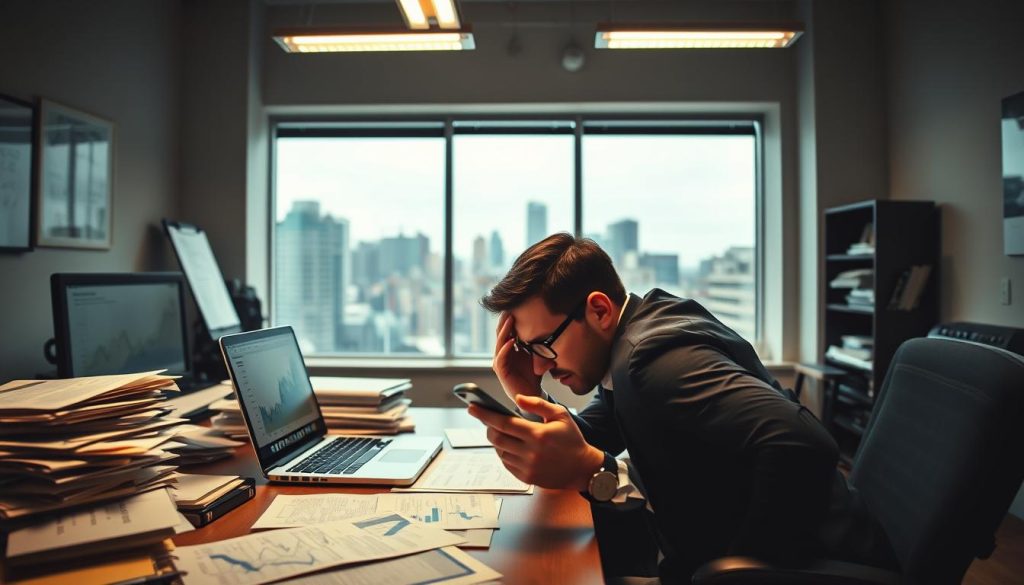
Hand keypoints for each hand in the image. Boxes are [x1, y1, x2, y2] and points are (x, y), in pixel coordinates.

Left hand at [468, 395, 604, 490]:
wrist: (582, 468)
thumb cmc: (572, 439)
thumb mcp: (560, 415)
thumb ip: (537, 404)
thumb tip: (517, 399)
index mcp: (537, 434)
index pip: (503, 422)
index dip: (485, 414)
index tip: (472, 408)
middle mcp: (530, 452)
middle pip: (497, 438)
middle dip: (489, 427)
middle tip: (490, 421)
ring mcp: (527, 467)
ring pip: (500, 451)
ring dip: (498, 441)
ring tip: (506, 434)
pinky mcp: (526, 478)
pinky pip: (506, 463)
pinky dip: (505, 453)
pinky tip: (513, 447)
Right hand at [492, 312, 542, 398]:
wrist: (532, 395)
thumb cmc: (533, 376)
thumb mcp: (537, 356)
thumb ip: (540, 345)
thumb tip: (551, 331)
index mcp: (510, 348)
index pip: (508, 329)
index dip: (510, 318)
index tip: (516, 304)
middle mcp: (502, 353)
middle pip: (501, 332)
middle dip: (505, 319)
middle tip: (510, 306)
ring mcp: (500, 361)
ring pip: (500, 342)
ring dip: (505, 330)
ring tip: (510, 318)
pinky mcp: (500, 371)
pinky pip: (501, 357)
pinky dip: (506, 348)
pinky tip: (512, 340)